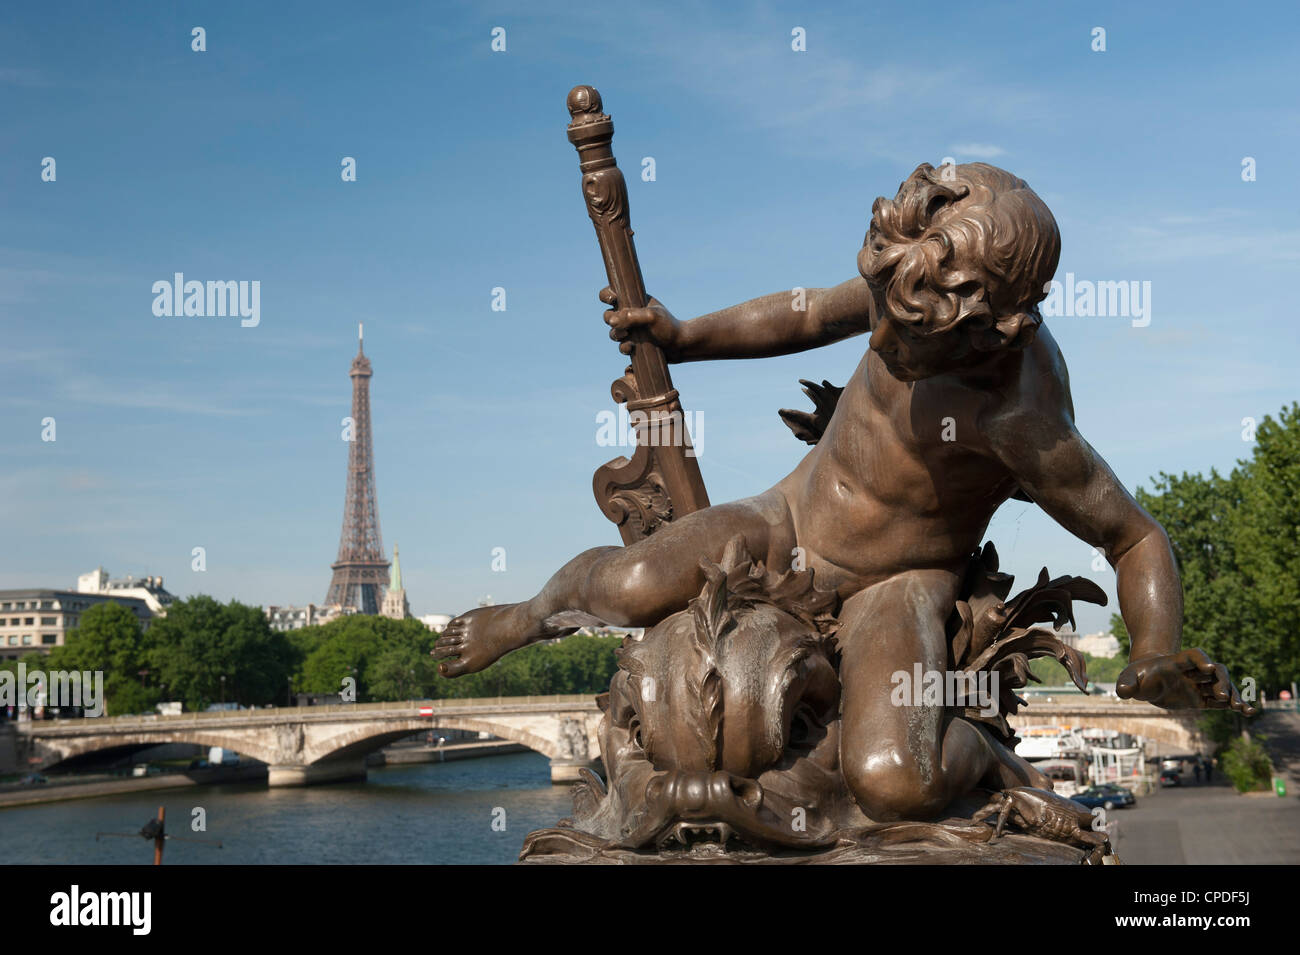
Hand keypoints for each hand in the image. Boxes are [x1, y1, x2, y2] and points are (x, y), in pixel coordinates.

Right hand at [601, 287, 681, 356]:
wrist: (680, 346)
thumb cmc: (668, 326)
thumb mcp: (652, 317)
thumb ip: (631, 316)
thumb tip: (611, 322)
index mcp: (633, 301)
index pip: (612, 294)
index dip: (607, 296)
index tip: (613, 300)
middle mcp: (629, 315)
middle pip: (608, 316)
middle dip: (611, 320)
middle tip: (622, 325)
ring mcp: (631, 330)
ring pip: (614, 333)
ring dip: (617, 336)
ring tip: (628, 340)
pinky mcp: (633, 344)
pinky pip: (621, 347)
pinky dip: (624, 348)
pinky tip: (631, 349)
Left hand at [1116, 648, 1256, 714]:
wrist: (1147, 681)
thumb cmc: (1137, 676)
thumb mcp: (1127, 678)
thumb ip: (1126, 684)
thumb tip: (1122, 692)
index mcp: (1176, 663)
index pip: (1193, 655)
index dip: (1201, 659)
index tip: (1209, 667)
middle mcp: (1192, 672)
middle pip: (1214, 671)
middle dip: (1221, 681)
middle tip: (1223, 696)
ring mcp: (1199, 685)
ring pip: (1223, 686)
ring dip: (1234, 694)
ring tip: (1241, 708)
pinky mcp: (1203, 699)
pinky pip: (1223, 702)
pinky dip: (1236, 705)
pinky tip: (1249, 712)